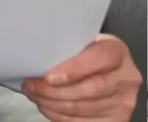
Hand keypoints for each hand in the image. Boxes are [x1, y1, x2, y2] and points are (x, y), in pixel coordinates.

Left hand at [22, 34, 141, 120]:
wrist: (103, 71)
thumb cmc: (84, 55)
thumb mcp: (79, 43)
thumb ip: (66, 48)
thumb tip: (34, 57)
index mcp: (117, 51)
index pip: (101, 57)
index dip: (75, 68)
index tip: (49, 76)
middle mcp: (126, 78)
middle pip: (89, 89)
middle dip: (52, 90)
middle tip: (31, 86)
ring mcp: (123, 102)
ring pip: (82, 108)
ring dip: (51, 103)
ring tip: (35, 94)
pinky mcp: (116, 119)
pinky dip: (58, 115)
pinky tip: (47, 106)